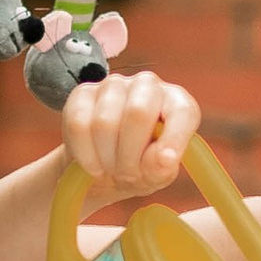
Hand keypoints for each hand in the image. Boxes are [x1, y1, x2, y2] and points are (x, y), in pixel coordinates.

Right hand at [61, 69, 199, 197]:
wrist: (103, 168)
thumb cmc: (140, 167)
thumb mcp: (157, 175)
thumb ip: (163, 167)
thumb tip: (163, 159)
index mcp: (176, 102)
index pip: (181, 111)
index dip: (174, 138)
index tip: (165, 162)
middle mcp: (147, 85)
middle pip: (138, 113)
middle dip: (130, 154)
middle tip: (128, 174)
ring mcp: (113, 85)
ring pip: (105, 122)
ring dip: (107, 157)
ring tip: (111, 168)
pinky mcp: (82, 94)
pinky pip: (79, 124)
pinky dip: (85, 154)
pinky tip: (93, 164)